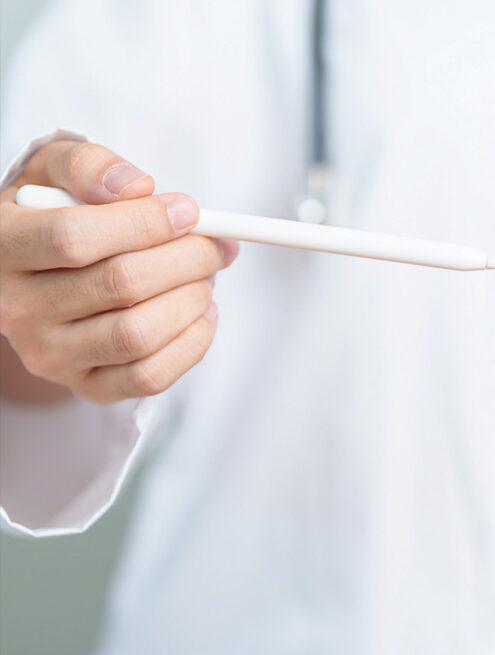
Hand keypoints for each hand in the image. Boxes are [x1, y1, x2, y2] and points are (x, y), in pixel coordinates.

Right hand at [0, 140, 237, 403]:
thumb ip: (89, 166)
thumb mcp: (54, 174)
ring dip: (191, 301)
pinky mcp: (85, 386)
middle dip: (185, 260)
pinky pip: (150, 377)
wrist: (35, 279)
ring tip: (205, 277)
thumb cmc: (52, 218)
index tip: (187, 211)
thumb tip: (139, 187)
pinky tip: (202, 313)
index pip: (76, 237)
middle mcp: (19, 308)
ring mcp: (51, 355)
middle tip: (211, 245)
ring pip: (139, 335)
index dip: (144, 223)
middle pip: (120, 285)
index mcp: (3, 246)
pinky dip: (191, 344)